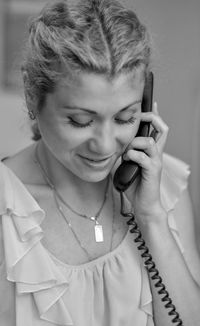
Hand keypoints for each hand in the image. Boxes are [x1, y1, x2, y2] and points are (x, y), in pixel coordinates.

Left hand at [123, 102, 168, 224]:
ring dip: (135, 143)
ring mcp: (155, 161)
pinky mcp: (152, 171)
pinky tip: (127, 160)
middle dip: (151, 119)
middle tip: (140, 119)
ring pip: (150, 141)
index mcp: (151, 151)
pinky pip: (143, 156)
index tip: (152, 103)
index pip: (158, 128)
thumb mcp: (127, 165)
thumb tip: (115, 144)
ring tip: (127, 152)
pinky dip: (132, 155)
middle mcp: (156, 154)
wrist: (143, 204)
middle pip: (162, 128)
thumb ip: (124, 153)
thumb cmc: (135, 185)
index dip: (155, 114)